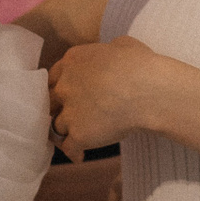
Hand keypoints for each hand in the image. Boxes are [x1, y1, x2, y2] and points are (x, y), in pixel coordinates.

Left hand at [48, 36, 165, 160]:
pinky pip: (68, 147)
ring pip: (57, 125)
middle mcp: (65, 85)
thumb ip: (106, 50)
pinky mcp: (79, 134)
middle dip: (59, 109)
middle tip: (70, 117)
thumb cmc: (141, 65)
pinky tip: (80, 155)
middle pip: (51, 102)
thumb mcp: (121, 45)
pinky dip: (74, 152)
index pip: (53, 77)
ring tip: (76, 137)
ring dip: (66, 131)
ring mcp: (70, 111)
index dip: (60, 89)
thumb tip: (111, 52)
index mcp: (72, 61)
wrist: (148, 91)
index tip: (67, 97)